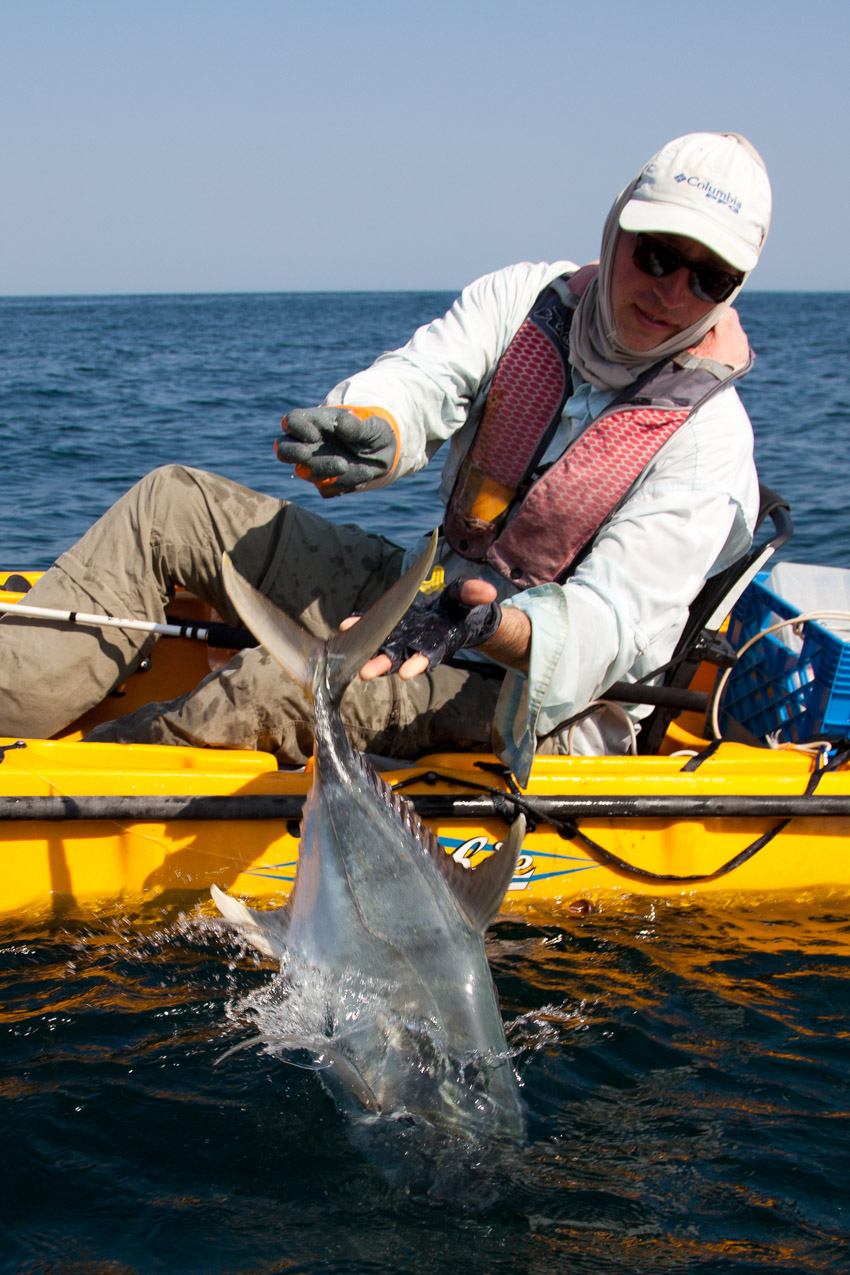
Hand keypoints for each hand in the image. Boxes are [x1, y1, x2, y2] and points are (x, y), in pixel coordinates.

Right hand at [275, 406, 398, 495]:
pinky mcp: (327, 485)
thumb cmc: (373, 433)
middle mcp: (309, 445)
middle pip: (283, 449)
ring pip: (305, 472)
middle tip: (306, 454)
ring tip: (347, 464)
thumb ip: (357, 426)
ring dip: (326, 469)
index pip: (291, 422)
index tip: (314, 434)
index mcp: (315, 423)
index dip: (296, 428)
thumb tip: (340, 424)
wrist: (385, 455)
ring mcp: (315, 466)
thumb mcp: (373, 426)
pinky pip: (327, 489)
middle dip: (291, 452)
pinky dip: (345, 483)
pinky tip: (363, 474)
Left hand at [351, 579, 501, 680]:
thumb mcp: (470, 598)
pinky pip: (375, 629)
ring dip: (367, 654)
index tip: (406, 674)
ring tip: (350, 657)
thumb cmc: (463, 607)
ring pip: (383, 650)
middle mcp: (416, 643)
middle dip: (382, 665)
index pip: (427, 656)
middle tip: (365, 673)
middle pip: (398, 659)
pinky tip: (346, 626)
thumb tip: (488, 591)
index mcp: (438, 642)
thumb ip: (475, 594)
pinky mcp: (392, 627)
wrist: (454, 611)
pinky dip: (361, 627)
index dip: (417, 663)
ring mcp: (402, 637)